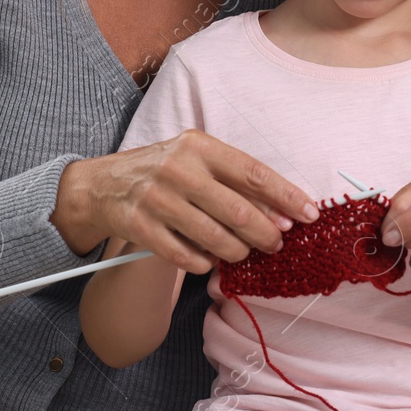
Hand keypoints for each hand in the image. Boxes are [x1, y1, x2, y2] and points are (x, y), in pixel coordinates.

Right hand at [52, 129, 321, 273]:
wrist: (102, 184)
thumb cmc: (163, 171)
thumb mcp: (197, 160)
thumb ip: (235, 182)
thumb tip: (283, 214)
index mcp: (198, 146)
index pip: (253, 172)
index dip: (285, 196)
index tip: (309, 213)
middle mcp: (178, 169)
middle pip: (237, 211)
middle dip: (265, 233)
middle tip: (276, 243)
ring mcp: (157, 199)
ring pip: (214, 239)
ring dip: (237, 252)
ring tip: (242, 252)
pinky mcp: (141, 226)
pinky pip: (186, 257)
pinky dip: (204, 263)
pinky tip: (208, 260)